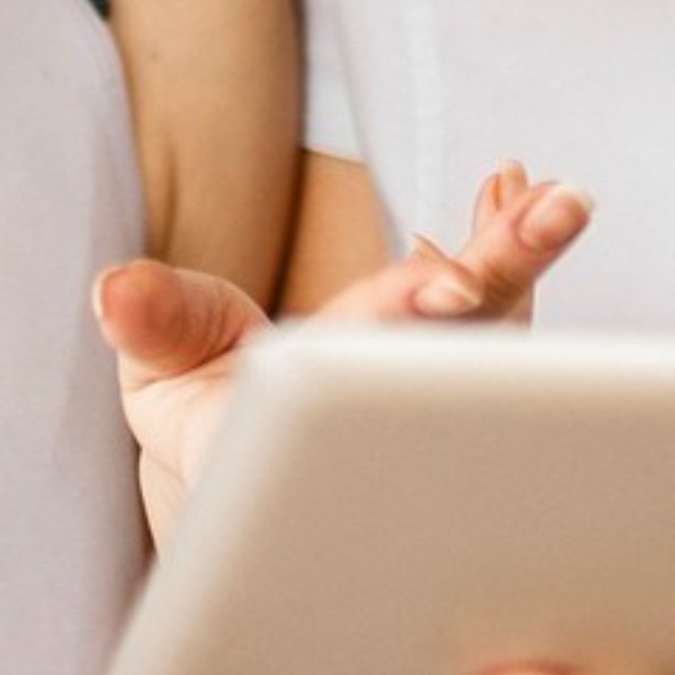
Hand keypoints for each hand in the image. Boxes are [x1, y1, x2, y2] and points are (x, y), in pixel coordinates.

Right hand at [90, 163, 585, 543]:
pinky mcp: (453, 370)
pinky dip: (509, 255)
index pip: (361, 369)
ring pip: (492, 336)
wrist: (256, 481)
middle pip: (453, 350)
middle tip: (552, 213)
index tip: (451, 283)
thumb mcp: (161, 374)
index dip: (403, 322)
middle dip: (500, 275)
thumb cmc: (212, 426)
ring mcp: (426, 398)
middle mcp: (384, 418)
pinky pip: (498, 318)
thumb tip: (118, 291)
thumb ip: (153, 323)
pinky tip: (517, 192)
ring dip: (524, 258)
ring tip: (556, 196)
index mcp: (309, 424)